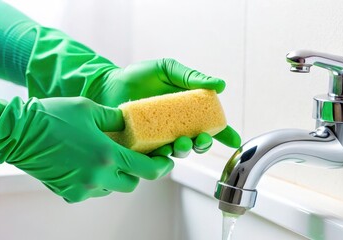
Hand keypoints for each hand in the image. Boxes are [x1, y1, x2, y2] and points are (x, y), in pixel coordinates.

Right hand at [0, 97, 172, 201]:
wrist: (18, 132)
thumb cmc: (53, 116)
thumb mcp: (91, 109)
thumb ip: (116, 118)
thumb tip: (129, 123)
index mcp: (107, 155)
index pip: (147, 170)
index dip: (161, 167)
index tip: (165, 162)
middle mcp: (97, 176)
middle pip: (131, 183)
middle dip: (136, 172)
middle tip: (133, 158)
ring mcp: (82, 188)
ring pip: (111, 188)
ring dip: (114, 176)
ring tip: (105, 157)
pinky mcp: (68, 193)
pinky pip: (91, 191)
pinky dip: (95, 181)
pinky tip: (87, 164)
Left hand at [93, 59, 240, 155]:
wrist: (108, 84)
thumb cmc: (138, 76)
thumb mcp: (167, 70)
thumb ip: (192, 77)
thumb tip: (220, 85)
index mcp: (186, 111)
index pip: (210, 125)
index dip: (224, 134)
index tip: (234, 141)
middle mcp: (176, 127)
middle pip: (198, 142)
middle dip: (204, 144)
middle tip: (200, 139)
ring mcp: (160, 139)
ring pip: (179, 153)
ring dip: (184, 150)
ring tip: (180, 142)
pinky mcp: (144, 148)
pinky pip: (156, 158)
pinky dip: (162, 158)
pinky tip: (162, 151)